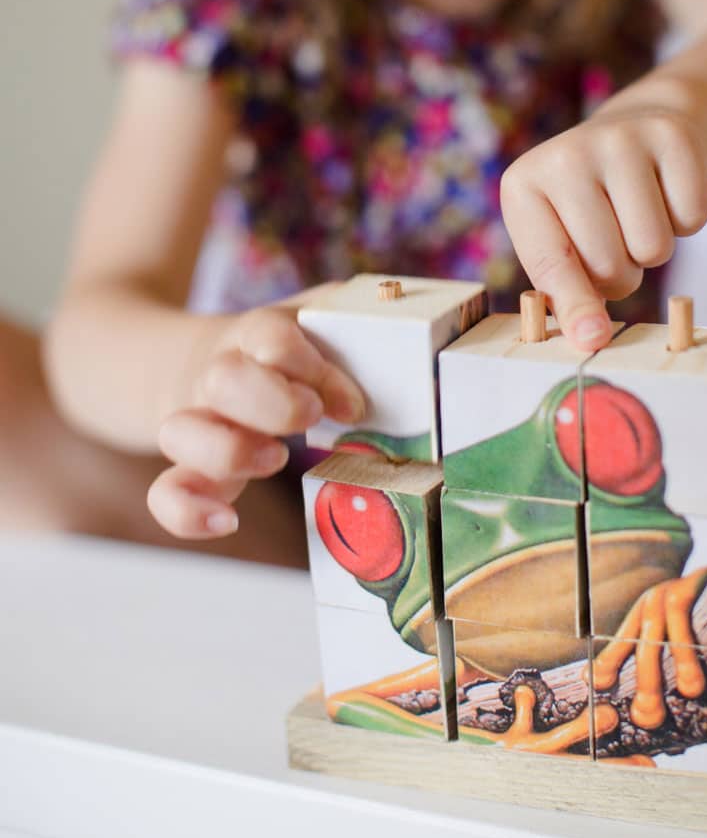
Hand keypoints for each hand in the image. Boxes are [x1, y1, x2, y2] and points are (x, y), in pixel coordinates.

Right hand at [147, 300, 364, 538]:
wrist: (193, 360)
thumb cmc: (276, 347)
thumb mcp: (311, 319)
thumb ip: (353, 316)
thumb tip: (409, 318)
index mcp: (255, 335)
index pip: (272, 339)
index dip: (313, 369)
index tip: (353, 403)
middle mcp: (218, 375)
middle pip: (223, 379)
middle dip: (273, 403)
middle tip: (312, 417)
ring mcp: (197, 422)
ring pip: (181, 432)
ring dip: (229, 451)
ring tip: (275, 459)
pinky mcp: (188, 467)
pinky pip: (165, 491)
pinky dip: (188, 511)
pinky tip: (227, 521)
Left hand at [500, 104, 706, 351]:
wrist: (633, 131)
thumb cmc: (589, 207)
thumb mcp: (561, 244)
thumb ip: (568, 295)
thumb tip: (592, 338)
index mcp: (523, 185)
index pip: (550, 263)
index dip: (575, 305)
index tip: (592, 338)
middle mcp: (565, 155)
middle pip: (609, 264)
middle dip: (622, 272)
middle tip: (616, 239)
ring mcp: (619, 138)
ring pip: (654, 247)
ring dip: (653, 249)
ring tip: (638, 214)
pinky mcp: (671, 134)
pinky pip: (694, 216)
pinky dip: (687, 219)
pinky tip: (665, 191)